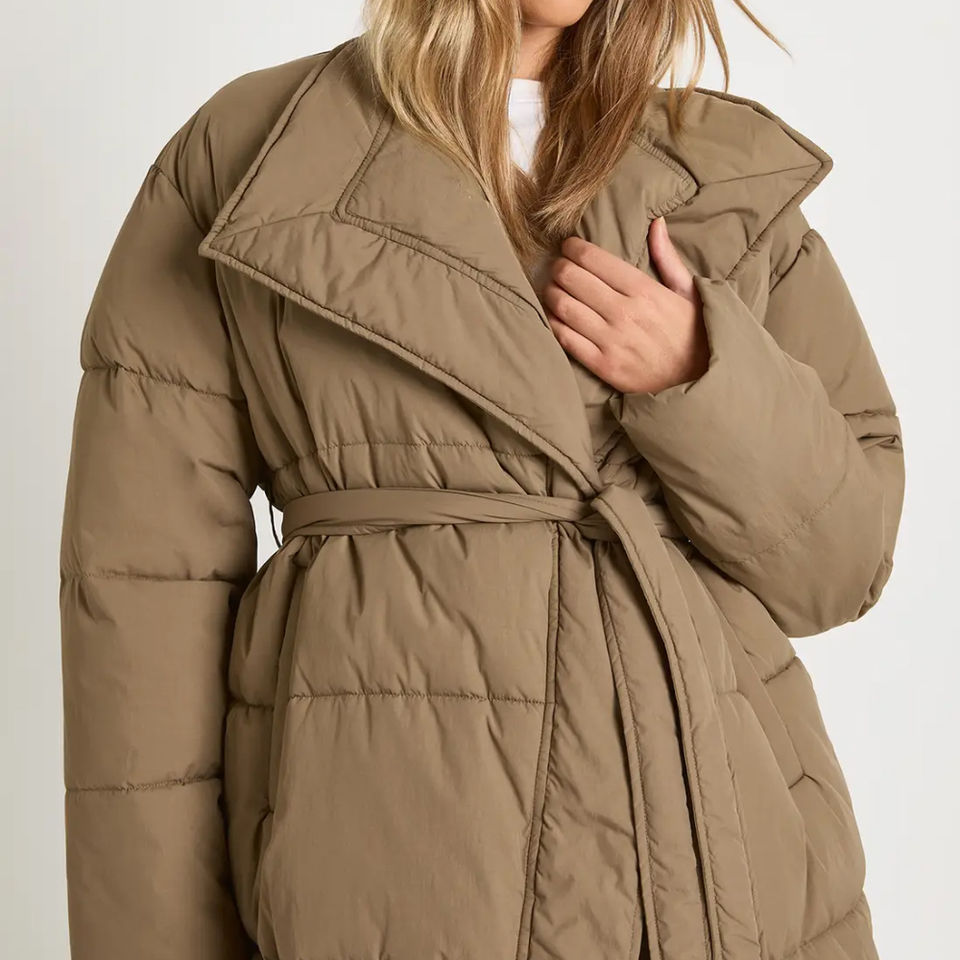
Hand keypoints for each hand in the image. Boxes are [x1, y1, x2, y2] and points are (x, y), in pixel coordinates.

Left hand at [541, 217, 708, 393]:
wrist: (699, 381)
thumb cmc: (694, 334)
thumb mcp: (689, 291)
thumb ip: (667, 257)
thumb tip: (656, 222)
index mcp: (644, 290)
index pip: (594, 259)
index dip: (573, 248)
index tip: (569, 246)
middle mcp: (624, 313)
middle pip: (572, 279)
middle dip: (559, 268)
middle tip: (558, 267)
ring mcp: (611, 341)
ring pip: (563, 307)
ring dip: (551, 293)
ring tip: (552, 289)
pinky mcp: (603, 366)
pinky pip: (565, 339)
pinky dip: (553, 323)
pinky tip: (555, 316)